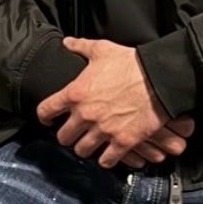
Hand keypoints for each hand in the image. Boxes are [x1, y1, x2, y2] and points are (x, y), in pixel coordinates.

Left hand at [36, 37, 189, 168]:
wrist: (157, 78)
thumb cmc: (129, 63)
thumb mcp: (101, 49)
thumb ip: (80, 47)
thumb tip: (68, 43)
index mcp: (75, 93)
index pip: (46, 110)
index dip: (44, 116)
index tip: (48, 119)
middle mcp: (85, 115)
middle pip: (63, 137)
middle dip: (66, 135)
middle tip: (72, 133)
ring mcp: (103, 130)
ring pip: (82, 150)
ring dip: (84, 148)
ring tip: (88, 144)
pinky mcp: (122, 142)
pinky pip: (106, 160)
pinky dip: (105, 159)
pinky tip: (107, 154)